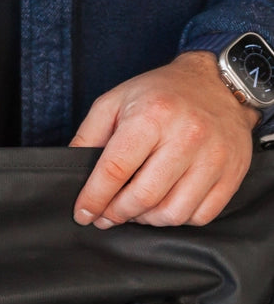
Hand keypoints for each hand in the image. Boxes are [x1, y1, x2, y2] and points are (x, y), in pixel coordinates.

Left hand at [70, 51, 257, 227]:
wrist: (216, 84)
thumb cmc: (159, 93)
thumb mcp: (113, 101)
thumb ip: (88, 135)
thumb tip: (71, 169)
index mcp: (152, 117)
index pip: (115, 170)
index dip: (94, 198)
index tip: (83, 213)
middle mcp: (186, 137)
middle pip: (144, 196)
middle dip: (117, 213)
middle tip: (104, 216)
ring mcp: (214, 157)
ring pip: (173, 213)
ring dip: (145, 220)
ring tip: (132, 210)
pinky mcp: (233, 173)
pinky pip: (201, 215)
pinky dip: (176, 218)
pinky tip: (162, 206)